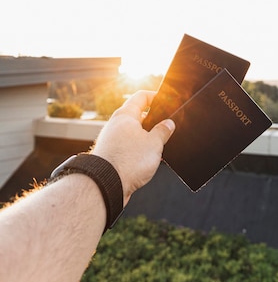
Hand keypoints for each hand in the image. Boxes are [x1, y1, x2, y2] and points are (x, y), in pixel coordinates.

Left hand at [91, 90, 174, 205]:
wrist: (104, 185)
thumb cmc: (127, 161)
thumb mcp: (154, 144)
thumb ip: (163, 131)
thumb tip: (168, 123)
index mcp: (125, 115)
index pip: (141, 97)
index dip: (155, 96)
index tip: (165, 100)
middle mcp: (116, 125)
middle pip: (137, 115)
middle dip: (152, 120)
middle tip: (166, 127)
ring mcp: (111, 140)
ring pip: (132, 133)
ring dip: (145, 138)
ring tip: (158, 146)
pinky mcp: (110, 155)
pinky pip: (127, 147)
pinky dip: (137, 150)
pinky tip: (146, 160)